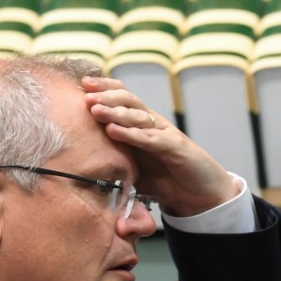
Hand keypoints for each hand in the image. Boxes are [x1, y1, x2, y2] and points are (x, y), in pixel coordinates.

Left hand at [82, 76, 238, 217]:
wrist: (200, 195)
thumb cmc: (165, 180)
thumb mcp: (133, 168)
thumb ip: (113, 160)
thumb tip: (82, 160)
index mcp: (141, 125)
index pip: (122, 99)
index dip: (104, 89)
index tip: (81, 85)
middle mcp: (152, 124)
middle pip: (128, 100)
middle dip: (106, 95)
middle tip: (85, 95)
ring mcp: (164, 133)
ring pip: (137, 116)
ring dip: (114, 112)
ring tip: (95, 109)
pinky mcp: (176, 147)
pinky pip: (150, 139)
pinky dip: (131, 134)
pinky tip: (113, 131)